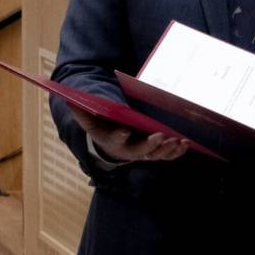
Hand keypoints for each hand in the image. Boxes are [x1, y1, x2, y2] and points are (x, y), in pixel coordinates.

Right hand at [68, 106, 188, 163]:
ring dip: (167, 150)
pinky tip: (186, 144)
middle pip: (140, 151)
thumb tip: (68, 99)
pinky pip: (167, 155)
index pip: (114, 139)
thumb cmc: (101, 127)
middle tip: (160, 136)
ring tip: (177, 141)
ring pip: (156, 155)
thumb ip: (82, 111)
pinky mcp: (155, 152)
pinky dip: (177, 152)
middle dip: (150, 145)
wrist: (111, 142)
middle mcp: (128, 150)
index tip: (124, 130)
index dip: (118, 136)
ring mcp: (143, 153)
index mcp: (112, 141)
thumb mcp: (89, 119)